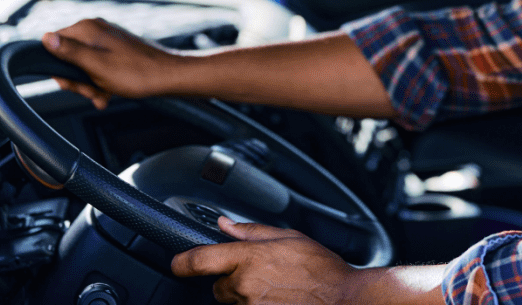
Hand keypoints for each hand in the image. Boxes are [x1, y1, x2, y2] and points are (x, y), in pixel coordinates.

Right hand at [41, 18, 181, 108]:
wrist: (169, 77)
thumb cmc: (137, 73)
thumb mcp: (96, 66)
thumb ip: (69, 52)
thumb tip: (45, 38)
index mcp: (87, 29)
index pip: (53, 46)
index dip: (60, 70)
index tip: (74, 84)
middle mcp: (95, 29)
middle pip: (68, 57)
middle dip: (78, 80)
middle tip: (92, 92)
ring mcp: (106, 39)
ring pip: (83, 65)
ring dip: (90, 84)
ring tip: (103, 95)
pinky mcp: (116, 50)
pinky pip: (98, 66)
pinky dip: (101, 81)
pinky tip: (109, 93)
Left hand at [171, 217, 365, 304]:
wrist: (344, 301)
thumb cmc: (323, 270)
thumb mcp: (289, 238)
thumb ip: (252, 231)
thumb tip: (224, 224)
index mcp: (249, 258)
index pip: (200, 260)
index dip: (182, 262)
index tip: (177, 263)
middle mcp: (245, 286)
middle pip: (218, 286)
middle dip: (232, 280)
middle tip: (261, 274)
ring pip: (235, 302)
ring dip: (247, 295)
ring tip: (277, 288)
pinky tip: (279, 299)